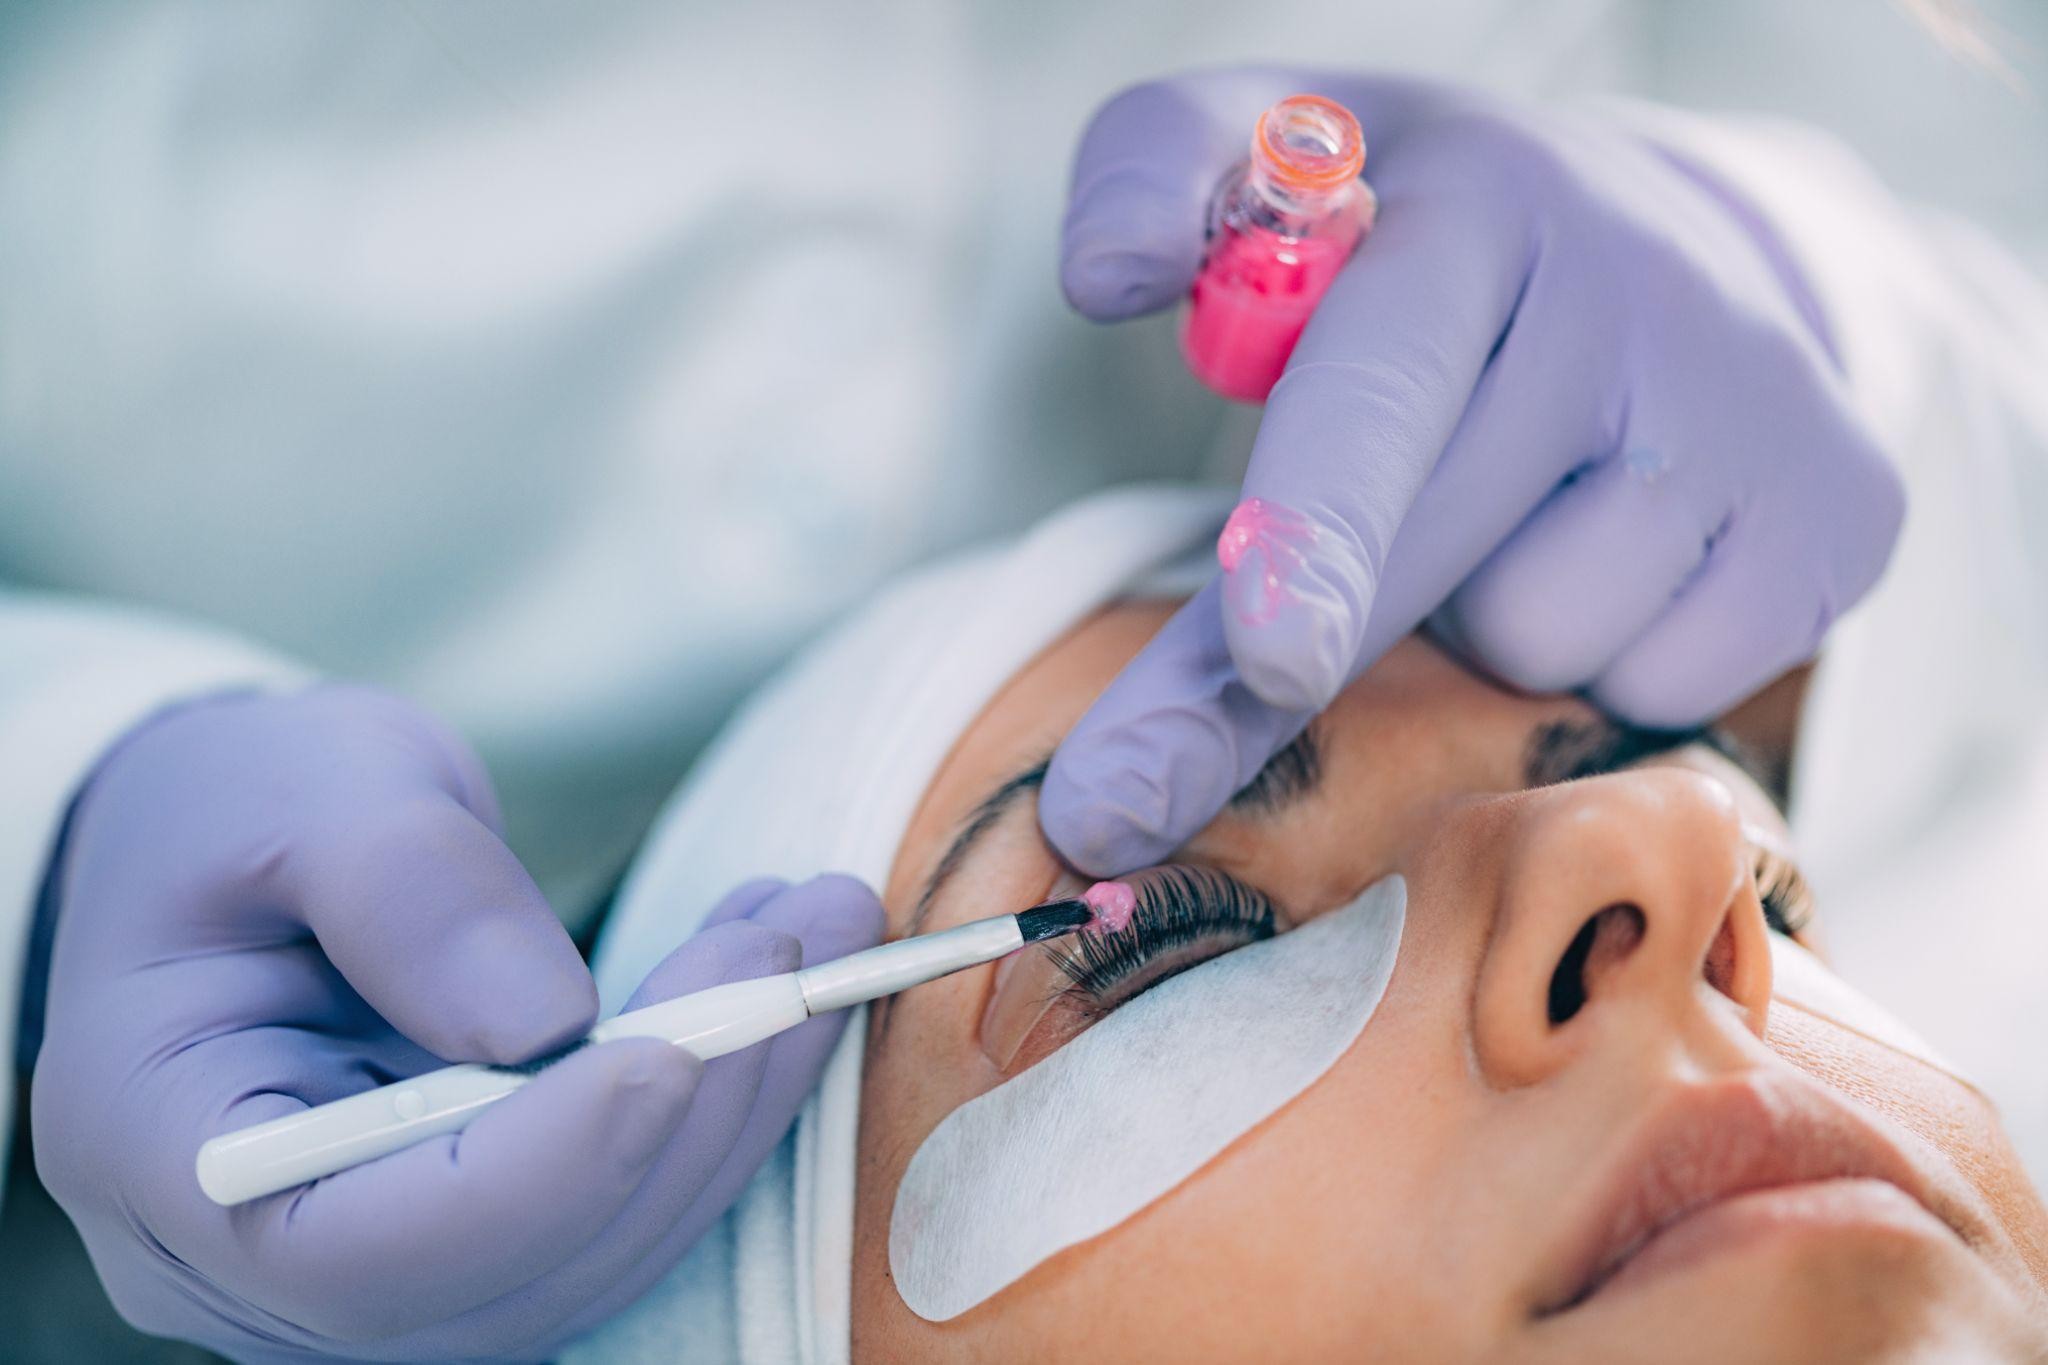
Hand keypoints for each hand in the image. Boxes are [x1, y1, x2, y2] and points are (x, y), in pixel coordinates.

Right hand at [30, 686, 881, 1361]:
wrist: (233, 847)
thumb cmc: (239, 809)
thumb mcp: (303, 791)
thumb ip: (406, 891)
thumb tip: (547, 1020)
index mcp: (168, 1153)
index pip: (353, 1248)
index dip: (534, 1173)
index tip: (669, 1049)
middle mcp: (263, 1263)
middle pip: (508, 1268)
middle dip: (681, 1111)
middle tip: (798, 942)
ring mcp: (380, 1268)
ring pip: (594, 1252)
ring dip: (732, 1099)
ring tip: (817, 926)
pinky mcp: (476, 1236)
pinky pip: (618, 1207)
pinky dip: (716, 1099)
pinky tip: (776, 974)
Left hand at [1041, 68, 1902, 872]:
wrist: (1687, 251)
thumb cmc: (1434, 237)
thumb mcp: (1295, 154)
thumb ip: (1167, 176)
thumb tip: (1103, 271)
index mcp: (1480, 202)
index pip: (1383, 382)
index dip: (1319, 526)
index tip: (1267, 657)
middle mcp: (1640, 289)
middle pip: (1434, 554)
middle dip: (1271, 672)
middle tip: (1148, 769)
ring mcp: (1764, 407)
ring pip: (1540, 637)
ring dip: (1476, 611)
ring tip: (1499, 505)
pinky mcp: (1846, 515)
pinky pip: (1656, 684)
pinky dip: (1597, 649)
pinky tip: (1604, 548)